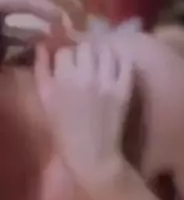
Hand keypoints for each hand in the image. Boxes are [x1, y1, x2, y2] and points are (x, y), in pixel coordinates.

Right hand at [35, 41, 133, 185]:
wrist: (92, 154)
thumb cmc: (64, 130)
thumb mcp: (45, 100)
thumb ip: (41, 70)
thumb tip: (43, 44)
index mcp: (62, 80)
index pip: (65, 51)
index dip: (67, 57)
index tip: (70, 67)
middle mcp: (84, 78)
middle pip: (86, 47)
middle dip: (85, 53)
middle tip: (87, 65)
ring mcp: (106, 83)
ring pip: (107, 50)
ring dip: (104, 54)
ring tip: (103, 65)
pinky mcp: (124, 90)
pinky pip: (126, 63)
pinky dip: (123, 62)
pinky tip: (118, 68)